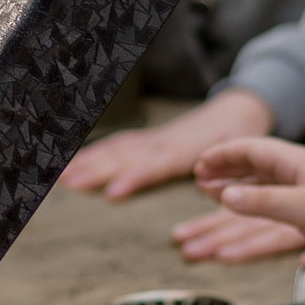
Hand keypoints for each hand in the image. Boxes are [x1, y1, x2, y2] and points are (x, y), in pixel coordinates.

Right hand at [60, 85, 274, 202]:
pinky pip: (118, 145)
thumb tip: (207, 187)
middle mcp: (163, 143)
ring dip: (88, 163)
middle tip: (68, 185)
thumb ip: (226, 170)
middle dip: (95, 171)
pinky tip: (77, 163)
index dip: (133, 178)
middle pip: (125, 157)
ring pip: (116, 150)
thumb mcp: (242, 154)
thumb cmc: (240, 137)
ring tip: (61, 177)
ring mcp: (154, 140)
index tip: (111, 194)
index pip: (154, 166)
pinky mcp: (149, 140)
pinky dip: (95, 153)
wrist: (238, 110)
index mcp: (186, 150)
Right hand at [182, 134, 304, 268]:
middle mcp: (300, 171)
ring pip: (264, 183)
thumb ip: (260, 202)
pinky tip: (250, 209)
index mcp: (296, 162)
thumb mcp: (301, 207)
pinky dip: (255, 201)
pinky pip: (276, 199)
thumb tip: (221, 194)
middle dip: (225, 169)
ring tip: (214, 192)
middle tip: (199, 178)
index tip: (199, 166)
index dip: (223, 156)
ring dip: (237, 187)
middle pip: (255, 164)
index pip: (252, 150)